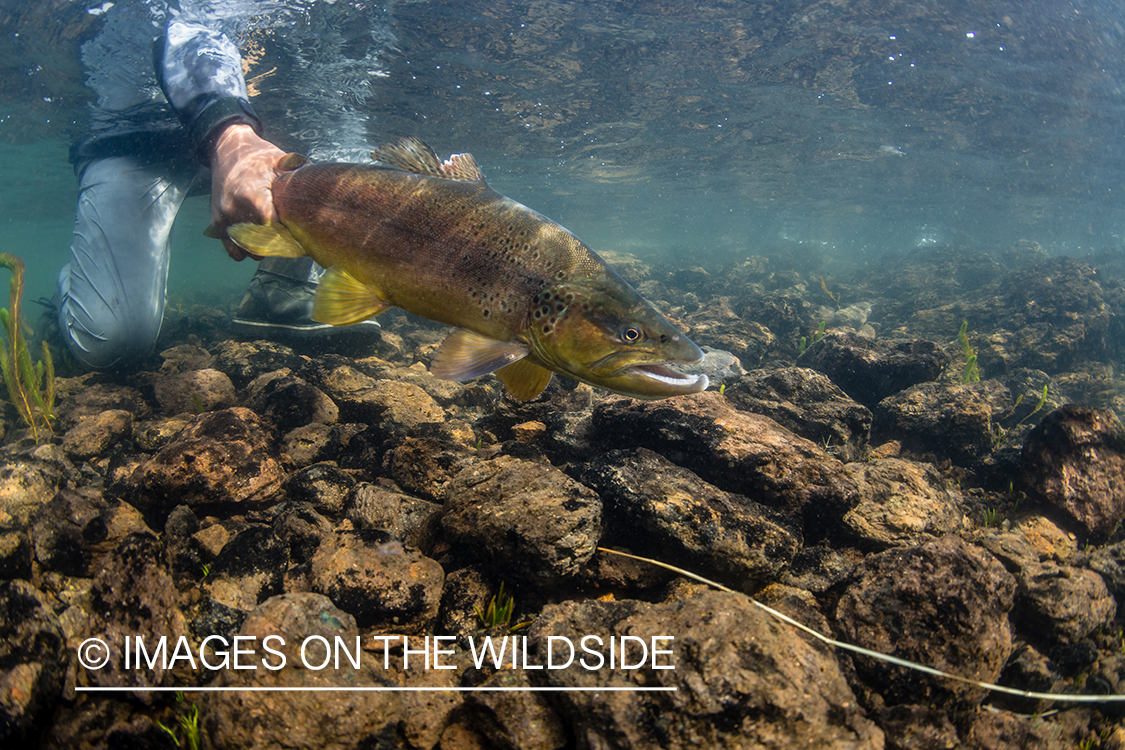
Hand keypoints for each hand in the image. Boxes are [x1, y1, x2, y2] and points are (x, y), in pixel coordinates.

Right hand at [209, 123, 287, 260]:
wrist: (226, 149)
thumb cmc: (258, 155)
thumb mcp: (280, 159)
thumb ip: (299, 174)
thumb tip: (326, 186)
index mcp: (251, 194)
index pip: (273, 228)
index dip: (288, 233)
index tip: (299, 231)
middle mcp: (234, 209)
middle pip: (262, 243)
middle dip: (279, 243)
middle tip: (290, 234)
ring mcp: (223, 219)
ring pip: (248, 251)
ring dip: (263, 249)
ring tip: (273, 234)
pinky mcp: (216, 224)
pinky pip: (234, 252)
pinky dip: (246, 250)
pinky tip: (257, 238)